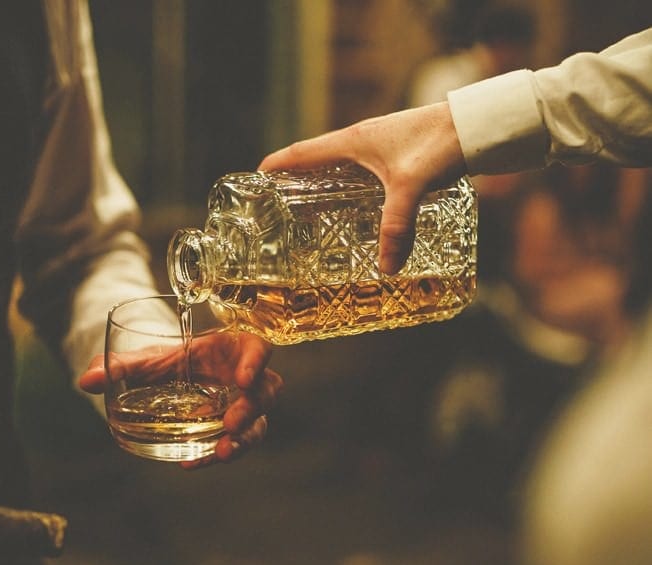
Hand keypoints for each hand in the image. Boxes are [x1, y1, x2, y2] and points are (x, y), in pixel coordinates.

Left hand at [79, 332, 281, 468]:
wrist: (169, 378)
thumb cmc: (168, 362)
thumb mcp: (146, 361)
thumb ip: (120, 367)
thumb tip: (85, 381)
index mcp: (231, 349)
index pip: (258, 348)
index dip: (256, 362)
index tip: (242, 380)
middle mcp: (245, 378)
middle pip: (266, 391)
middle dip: (251, 410)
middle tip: (229, 424)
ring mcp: (242, 405)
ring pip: (259, 423)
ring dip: (243, 439)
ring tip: (220, 453)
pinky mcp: (234, 429)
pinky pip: (235, 443)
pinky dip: (212, 454)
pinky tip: (190, 461)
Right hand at [259, 102, 466, 273]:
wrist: (479, 126)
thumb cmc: (442, 143)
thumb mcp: (413, 187)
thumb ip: (397, 226)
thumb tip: (386, 268)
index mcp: (352, 141)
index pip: (300, 153)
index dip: (275, 167)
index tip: (254, 182)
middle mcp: (361, 140)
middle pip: (315, 161)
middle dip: (294, 182)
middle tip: (279, 208)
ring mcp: (380, 146)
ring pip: (339, 168)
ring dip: (323, 186)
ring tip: (312, 214)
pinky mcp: (398, 154)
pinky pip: (362, 173)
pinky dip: (350, 189)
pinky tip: (358, 210)